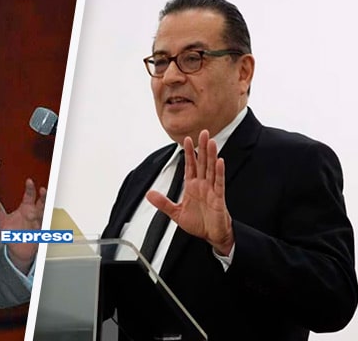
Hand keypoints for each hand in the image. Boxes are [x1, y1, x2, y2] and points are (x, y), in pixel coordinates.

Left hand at [0, 178, 45, 272]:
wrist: (18, 250)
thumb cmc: (11, 235)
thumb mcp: (3, 223)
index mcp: (26, 209)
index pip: (29, 195)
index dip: (30, 188)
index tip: (29, 181)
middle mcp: (34, 213)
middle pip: (41, 202)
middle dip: (43, 196)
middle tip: (43, 190)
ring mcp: (40, 222)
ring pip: (45, 213)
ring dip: (44, 211)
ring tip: (40, 210)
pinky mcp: (42, 232)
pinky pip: (47, 226)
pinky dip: (48, 224)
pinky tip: (47, 221)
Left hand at [145, 129, 233, 254]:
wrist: (212, 236)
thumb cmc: (198, 224)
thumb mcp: (176, 213)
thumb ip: (163, 203)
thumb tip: (149, 194)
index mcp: (192, 187)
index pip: (190, 166)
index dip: (189, 153)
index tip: (187, 140)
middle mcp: (202, 185)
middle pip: (202, 162)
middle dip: (202, 147)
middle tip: (204, 132)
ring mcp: (211, 190)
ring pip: (211, 169)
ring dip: (211, 155)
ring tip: (212, 142)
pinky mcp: (219, 198)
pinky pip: (219, 183)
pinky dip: (219, 172)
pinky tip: (219, 161)